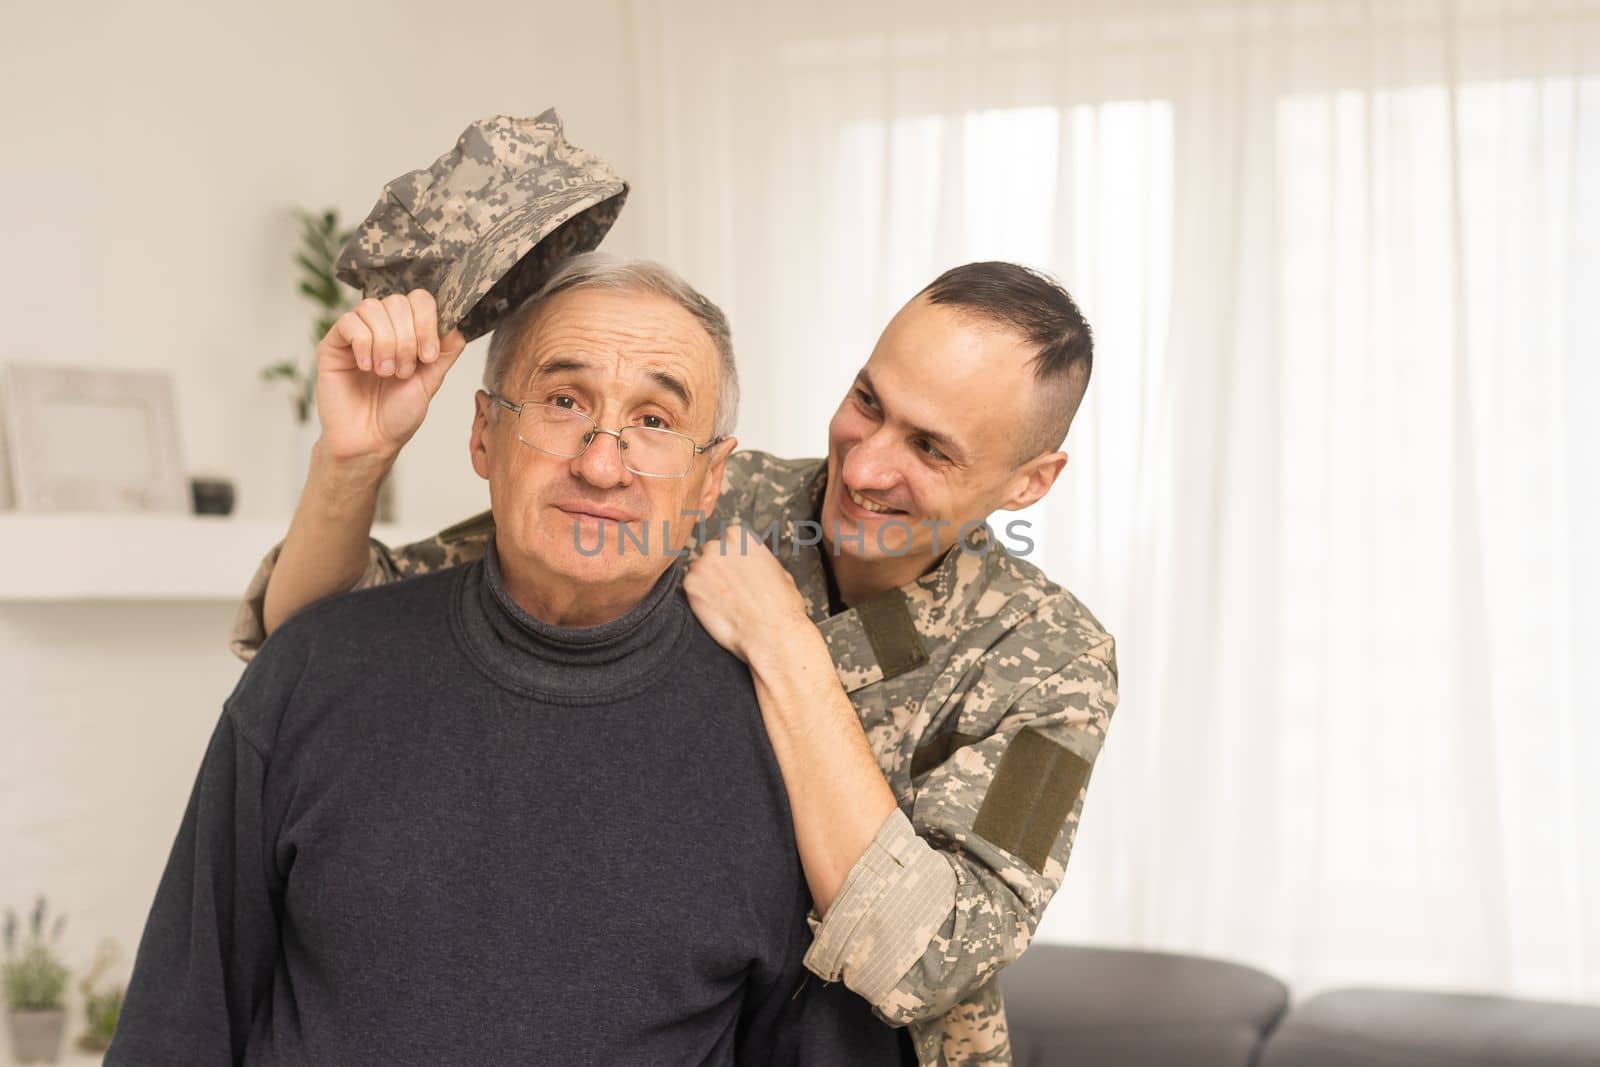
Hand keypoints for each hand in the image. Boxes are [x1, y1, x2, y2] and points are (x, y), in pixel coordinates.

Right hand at [315, 290, 466, 463]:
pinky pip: (349, 322)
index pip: (419, 300)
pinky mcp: (334, 343)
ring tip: (385, 373)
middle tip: (403, 371)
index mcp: (408, 333)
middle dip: (406, 338)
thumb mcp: (431, 382)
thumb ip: (444, 352)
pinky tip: (366, 367)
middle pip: (398, 301)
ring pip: (372, 308)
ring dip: (386, 342)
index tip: (428, 357)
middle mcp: (383, 328)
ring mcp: (357, 334)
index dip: (427, 322)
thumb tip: (456, 325)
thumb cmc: (397, 415)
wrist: (370, 441)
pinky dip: (363, 344)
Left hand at [683, 524, 812, 664]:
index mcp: (739, 536)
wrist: (772, 633)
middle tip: (729, 590)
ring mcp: (701, 564)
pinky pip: (690, 590)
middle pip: (709, 554)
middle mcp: (717, 545)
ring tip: (725, 604)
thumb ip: (757, 560)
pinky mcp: (690, 586)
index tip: (736, 573)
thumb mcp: (779, 570)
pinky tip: (717, 611)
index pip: (725, 541)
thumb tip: (751, 564)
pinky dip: (700, 600)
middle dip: (717, 570)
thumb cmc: (781, 606)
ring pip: (698, 572)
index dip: (731, 560)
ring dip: (707, 585)